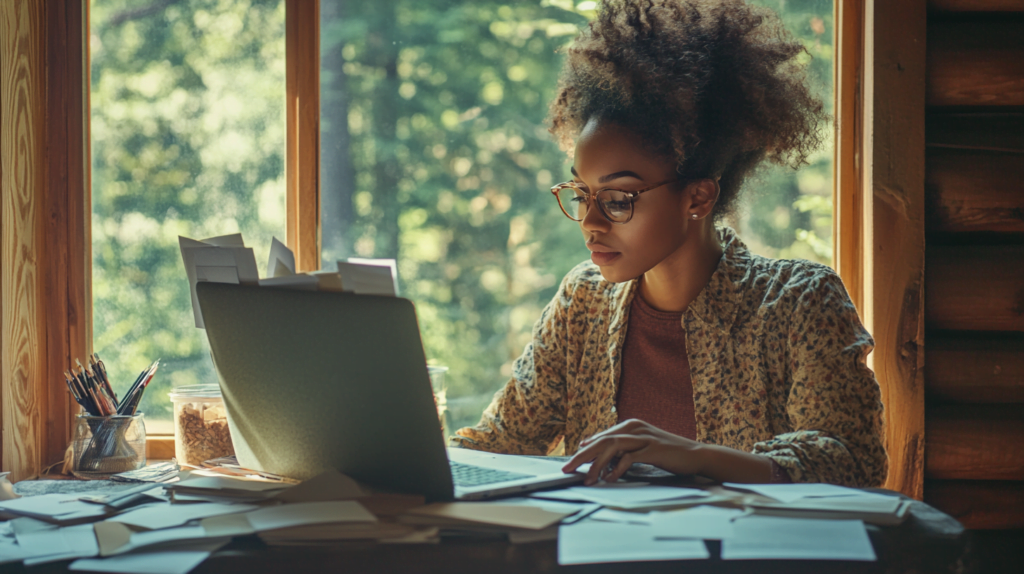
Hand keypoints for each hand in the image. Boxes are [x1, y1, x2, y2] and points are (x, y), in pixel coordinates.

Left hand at [561, 419, 706, 485]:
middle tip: (567, 468)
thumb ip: (623, 447)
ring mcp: (644, 437)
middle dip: (582, 456)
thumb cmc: (667, 453)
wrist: (695, 455)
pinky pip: (629, 458)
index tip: (571, 461)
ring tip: (587, 479)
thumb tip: (599, 452)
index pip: (601, 437)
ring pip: (611, 447)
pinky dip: (617, 469)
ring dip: (596, 464)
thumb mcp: (642, 447)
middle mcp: (634, 428)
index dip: (585, 449)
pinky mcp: (652, 449)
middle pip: (601, 440)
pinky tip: (609, 479)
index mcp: (630, 425)